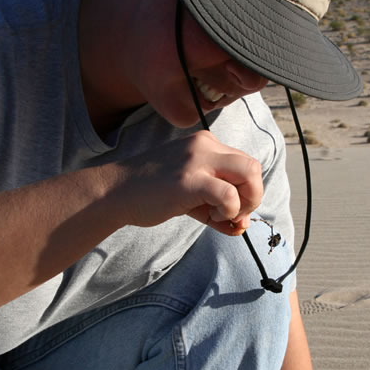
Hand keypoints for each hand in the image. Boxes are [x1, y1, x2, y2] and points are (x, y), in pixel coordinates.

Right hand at [114, 131, 262, 234]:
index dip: (247, 191)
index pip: (245, 164)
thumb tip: (243, 225)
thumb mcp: (192, 196)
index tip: (233, 212)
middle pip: (254, 166)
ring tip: (222, 214)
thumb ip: (220, 207)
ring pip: (249, 173)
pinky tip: (212, 216)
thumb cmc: (152, 194)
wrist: (116, 192)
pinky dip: (229, 210)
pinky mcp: (189, 180)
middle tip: (235, 215)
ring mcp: (198, 160)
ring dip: (246, 201)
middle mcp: (206, 145)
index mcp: (207, 144)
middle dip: (253, 196)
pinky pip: (228, 194)